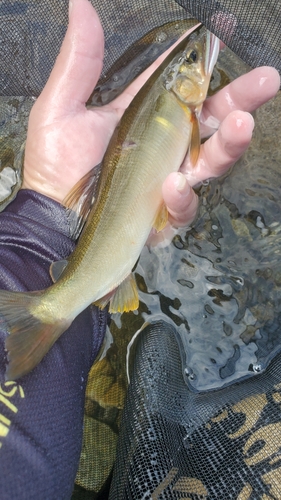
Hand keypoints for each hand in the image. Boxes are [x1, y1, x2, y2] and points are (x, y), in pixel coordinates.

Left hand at [22, 0, 279, 226]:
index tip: (221, 36)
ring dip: (229, 143)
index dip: (202, 61)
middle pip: (210, 119)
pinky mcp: (163, 212)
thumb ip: (80, 62)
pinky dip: (181, 194)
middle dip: (240, 99)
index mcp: (144, 114)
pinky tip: (173, 182)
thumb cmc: (55, 166)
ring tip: (242, 124)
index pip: (180, 83)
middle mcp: (163, 144)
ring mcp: (167, 178)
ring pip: (211, 160)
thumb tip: (80, 6)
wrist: (50, 217)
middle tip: (267, 80)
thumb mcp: (61, 108)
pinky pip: (182, 203)